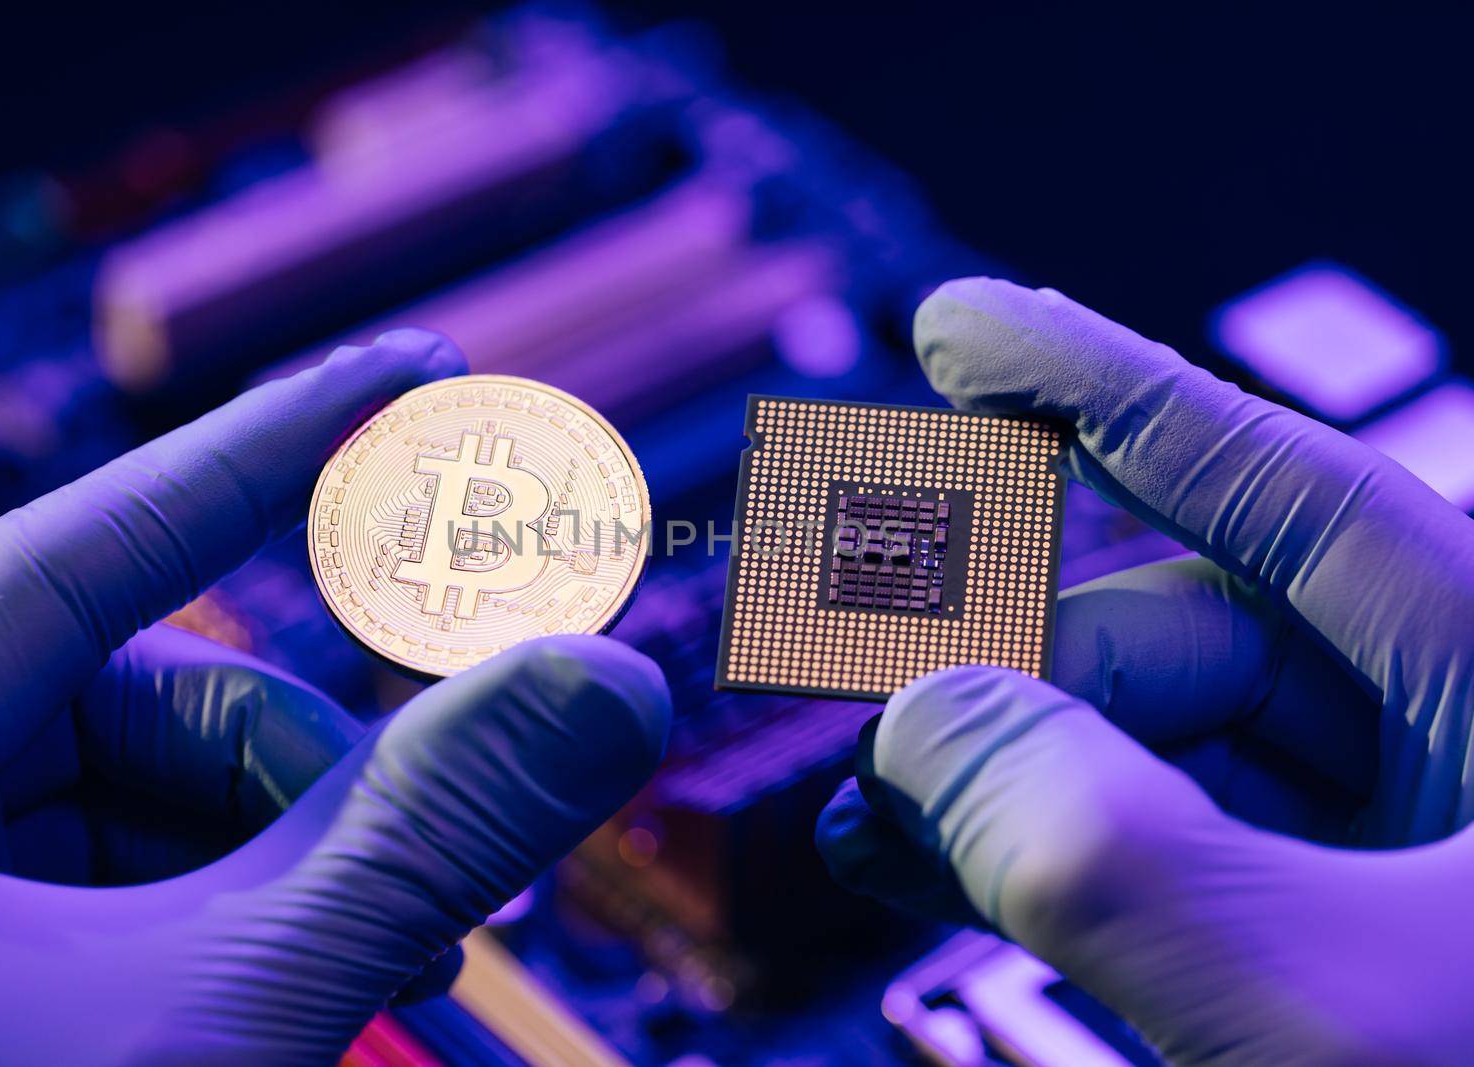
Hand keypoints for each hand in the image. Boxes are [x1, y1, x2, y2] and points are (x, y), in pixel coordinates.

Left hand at [0, 335, 670, 1064]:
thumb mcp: (219, 1008)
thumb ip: (423, 827)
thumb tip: (615, 675)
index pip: (100, 544)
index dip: (276, 450)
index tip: (416, 369)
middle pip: (153, 715)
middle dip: (321, 796)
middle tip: (452, 905)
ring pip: (158, 828)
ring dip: (300, 893)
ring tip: (398, 981)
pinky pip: (134, 914)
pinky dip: (246, 946)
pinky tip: (329, 999)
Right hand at [817, 277, 1473, 1064]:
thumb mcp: (1330, 1018)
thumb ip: (1093, 851)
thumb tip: (921, 722)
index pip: (1259, 470)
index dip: (1085, 379)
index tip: (953, 323)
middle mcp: (1471, 732)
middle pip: (1186, 639)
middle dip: (1011, 676)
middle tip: (868, 750)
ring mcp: (1426, 843)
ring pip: (1177, 754)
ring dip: (1017, 782)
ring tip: (879, 829)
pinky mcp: (1380, 936)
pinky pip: (1197, 854)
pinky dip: (1079, 863)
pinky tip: (980, 871)